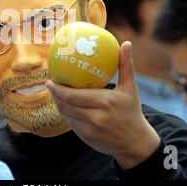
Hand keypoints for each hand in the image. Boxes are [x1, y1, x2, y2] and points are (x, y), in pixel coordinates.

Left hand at [46, 41, 160, 169]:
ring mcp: (90, 129)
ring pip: (66, 114)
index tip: (50, 80)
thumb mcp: (130, 88)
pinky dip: (66, 114)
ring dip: (58, 103)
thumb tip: (125, 43)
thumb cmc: (132, 111)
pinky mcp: (86, 138)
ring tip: (55, 94)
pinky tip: (64, 105)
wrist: (136, 142)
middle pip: (65, 104)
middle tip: (50, 85)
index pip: (72, 95)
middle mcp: (96, 117)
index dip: (57, 89)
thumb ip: (125, 65)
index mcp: (105, 102)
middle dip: (54, 94)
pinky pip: (70, 123)